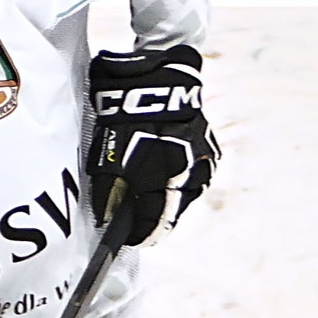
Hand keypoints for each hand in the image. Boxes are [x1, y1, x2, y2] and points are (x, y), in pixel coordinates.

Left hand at [88, 44, 218, 244]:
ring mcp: (204, 160)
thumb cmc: (126, 114)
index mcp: (166, 178)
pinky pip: (194, 173)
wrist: (155, 76)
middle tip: (138, 220)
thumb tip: (108, 217)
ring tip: (151, 192)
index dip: (141, 234)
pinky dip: (179, 175)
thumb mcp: (109, 155)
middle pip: (172, 210)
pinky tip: (165, 169)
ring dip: (168, 196)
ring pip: (185, 193)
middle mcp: (190, 173)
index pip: (154, 221)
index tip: (132, 240)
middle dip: (154, 215)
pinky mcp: (210, 147)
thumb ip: (109, 191)